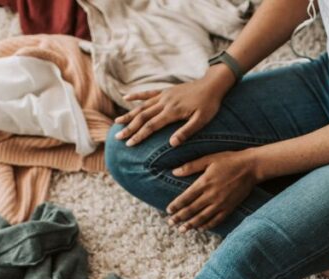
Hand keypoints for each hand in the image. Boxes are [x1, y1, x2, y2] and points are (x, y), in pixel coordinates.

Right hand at [115, 66, 235, 146]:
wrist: (212, 85)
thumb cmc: (209, 105)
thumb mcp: (202, 120)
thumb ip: (186, 132)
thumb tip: (172, 144)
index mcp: (172, 111)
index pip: (151, 126)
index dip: (139, 135)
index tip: (129, 144)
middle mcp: (164, 102)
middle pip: (142, 116)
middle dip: (129, 127)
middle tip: (117, 137)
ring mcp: (164, 96)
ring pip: (142, 106)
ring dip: (129, 114)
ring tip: (117, 122)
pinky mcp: (166, 91)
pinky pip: (148, 93)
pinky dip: (136, 96)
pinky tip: (126, 98)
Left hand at [166, 150, 260, 231]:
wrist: (251, 167)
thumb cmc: (229, 160)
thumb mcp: (209, 159)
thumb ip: (191, 166)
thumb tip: (174, 172)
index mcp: (204, 182)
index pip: (185, 197)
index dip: (175, 205)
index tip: (168, 211)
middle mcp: (211, 195)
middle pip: (191, 210)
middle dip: (179, 218)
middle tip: (170, 223)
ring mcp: (221, 203)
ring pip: (202, 217)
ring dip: (191, 224)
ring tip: (182, 230)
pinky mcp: (230, 207)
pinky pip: (216, 220)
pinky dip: (208, 225)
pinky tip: (201, 228)